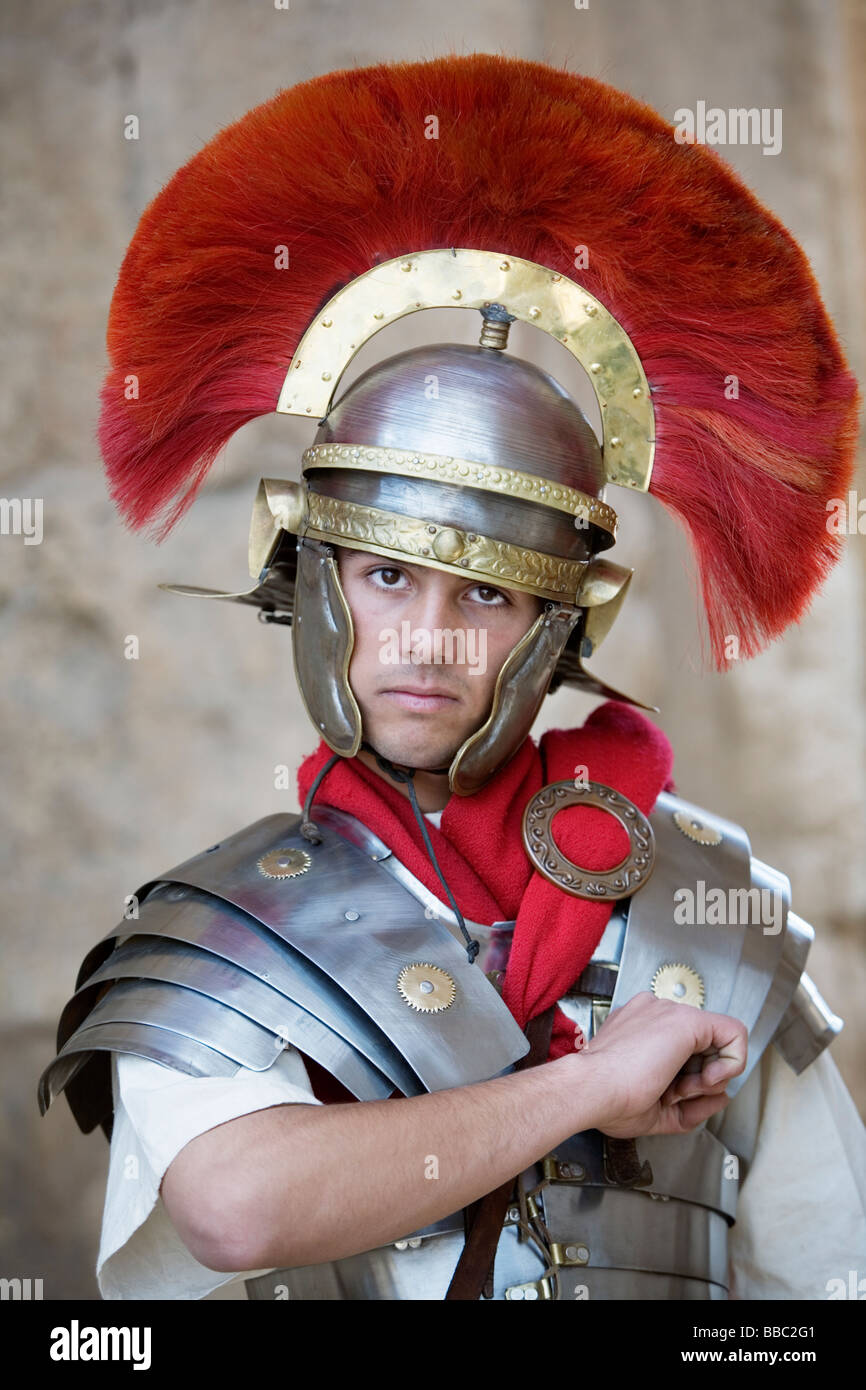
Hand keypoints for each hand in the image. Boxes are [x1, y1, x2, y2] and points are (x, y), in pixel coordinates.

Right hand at [571, 991, 747, 1137]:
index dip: (690, 1077)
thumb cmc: (608, 1099)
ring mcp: (669, 1013)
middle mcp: (655, 1015)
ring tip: (682, 1090)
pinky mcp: (687, 1020)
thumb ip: (692, 1104)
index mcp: (640, 1029)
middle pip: (701, 1045)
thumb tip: (722, 1097)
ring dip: (709, 1076)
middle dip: (701, 1079)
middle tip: (680, 1095)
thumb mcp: (657, 1110)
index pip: (683, 1049)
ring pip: (716, 1041)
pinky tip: (708, 1079)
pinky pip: (734, 1033)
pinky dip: (732, 1062)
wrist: (592, 1090)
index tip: (678, 1095)